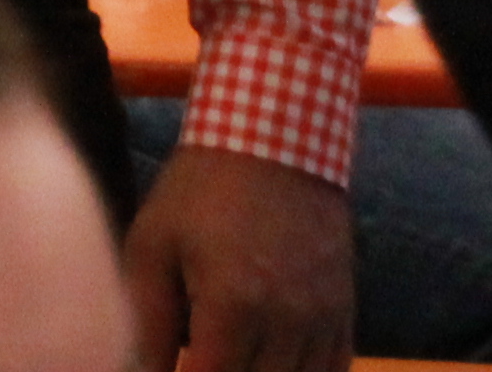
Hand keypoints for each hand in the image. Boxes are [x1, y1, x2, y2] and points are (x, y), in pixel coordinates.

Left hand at [125, 141, 350, 371]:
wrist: (276, 142)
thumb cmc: (199, 192)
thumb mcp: (154, 245)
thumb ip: (147, 322)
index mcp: (234, 306)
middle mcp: (288, 323)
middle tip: (193, 361)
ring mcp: (323, 321)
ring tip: (226, 360)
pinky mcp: (344, 313)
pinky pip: (333, 371)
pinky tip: (267, 365)